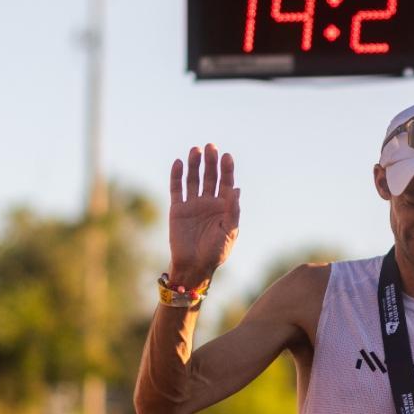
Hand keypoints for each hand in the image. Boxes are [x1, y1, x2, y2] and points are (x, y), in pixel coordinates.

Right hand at [168, 144, 239, 287]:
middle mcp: (209, 202)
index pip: (226, 182)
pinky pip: (177, 189)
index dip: (227, 169)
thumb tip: (237, 189)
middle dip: (211, 162)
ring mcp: (193, 205)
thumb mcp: (229, 231)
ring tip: (195, 150)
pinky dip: (176, 176)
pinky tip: (178, 162)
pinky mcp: (177, 209)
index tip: (227, 156)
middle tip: (211, 147)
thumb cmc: (216, 252)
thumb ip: (232, 211)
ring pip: (193, 179)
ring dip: (194, 165)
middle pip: (210, 177)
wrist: (194, 266)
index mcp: (224, 207)